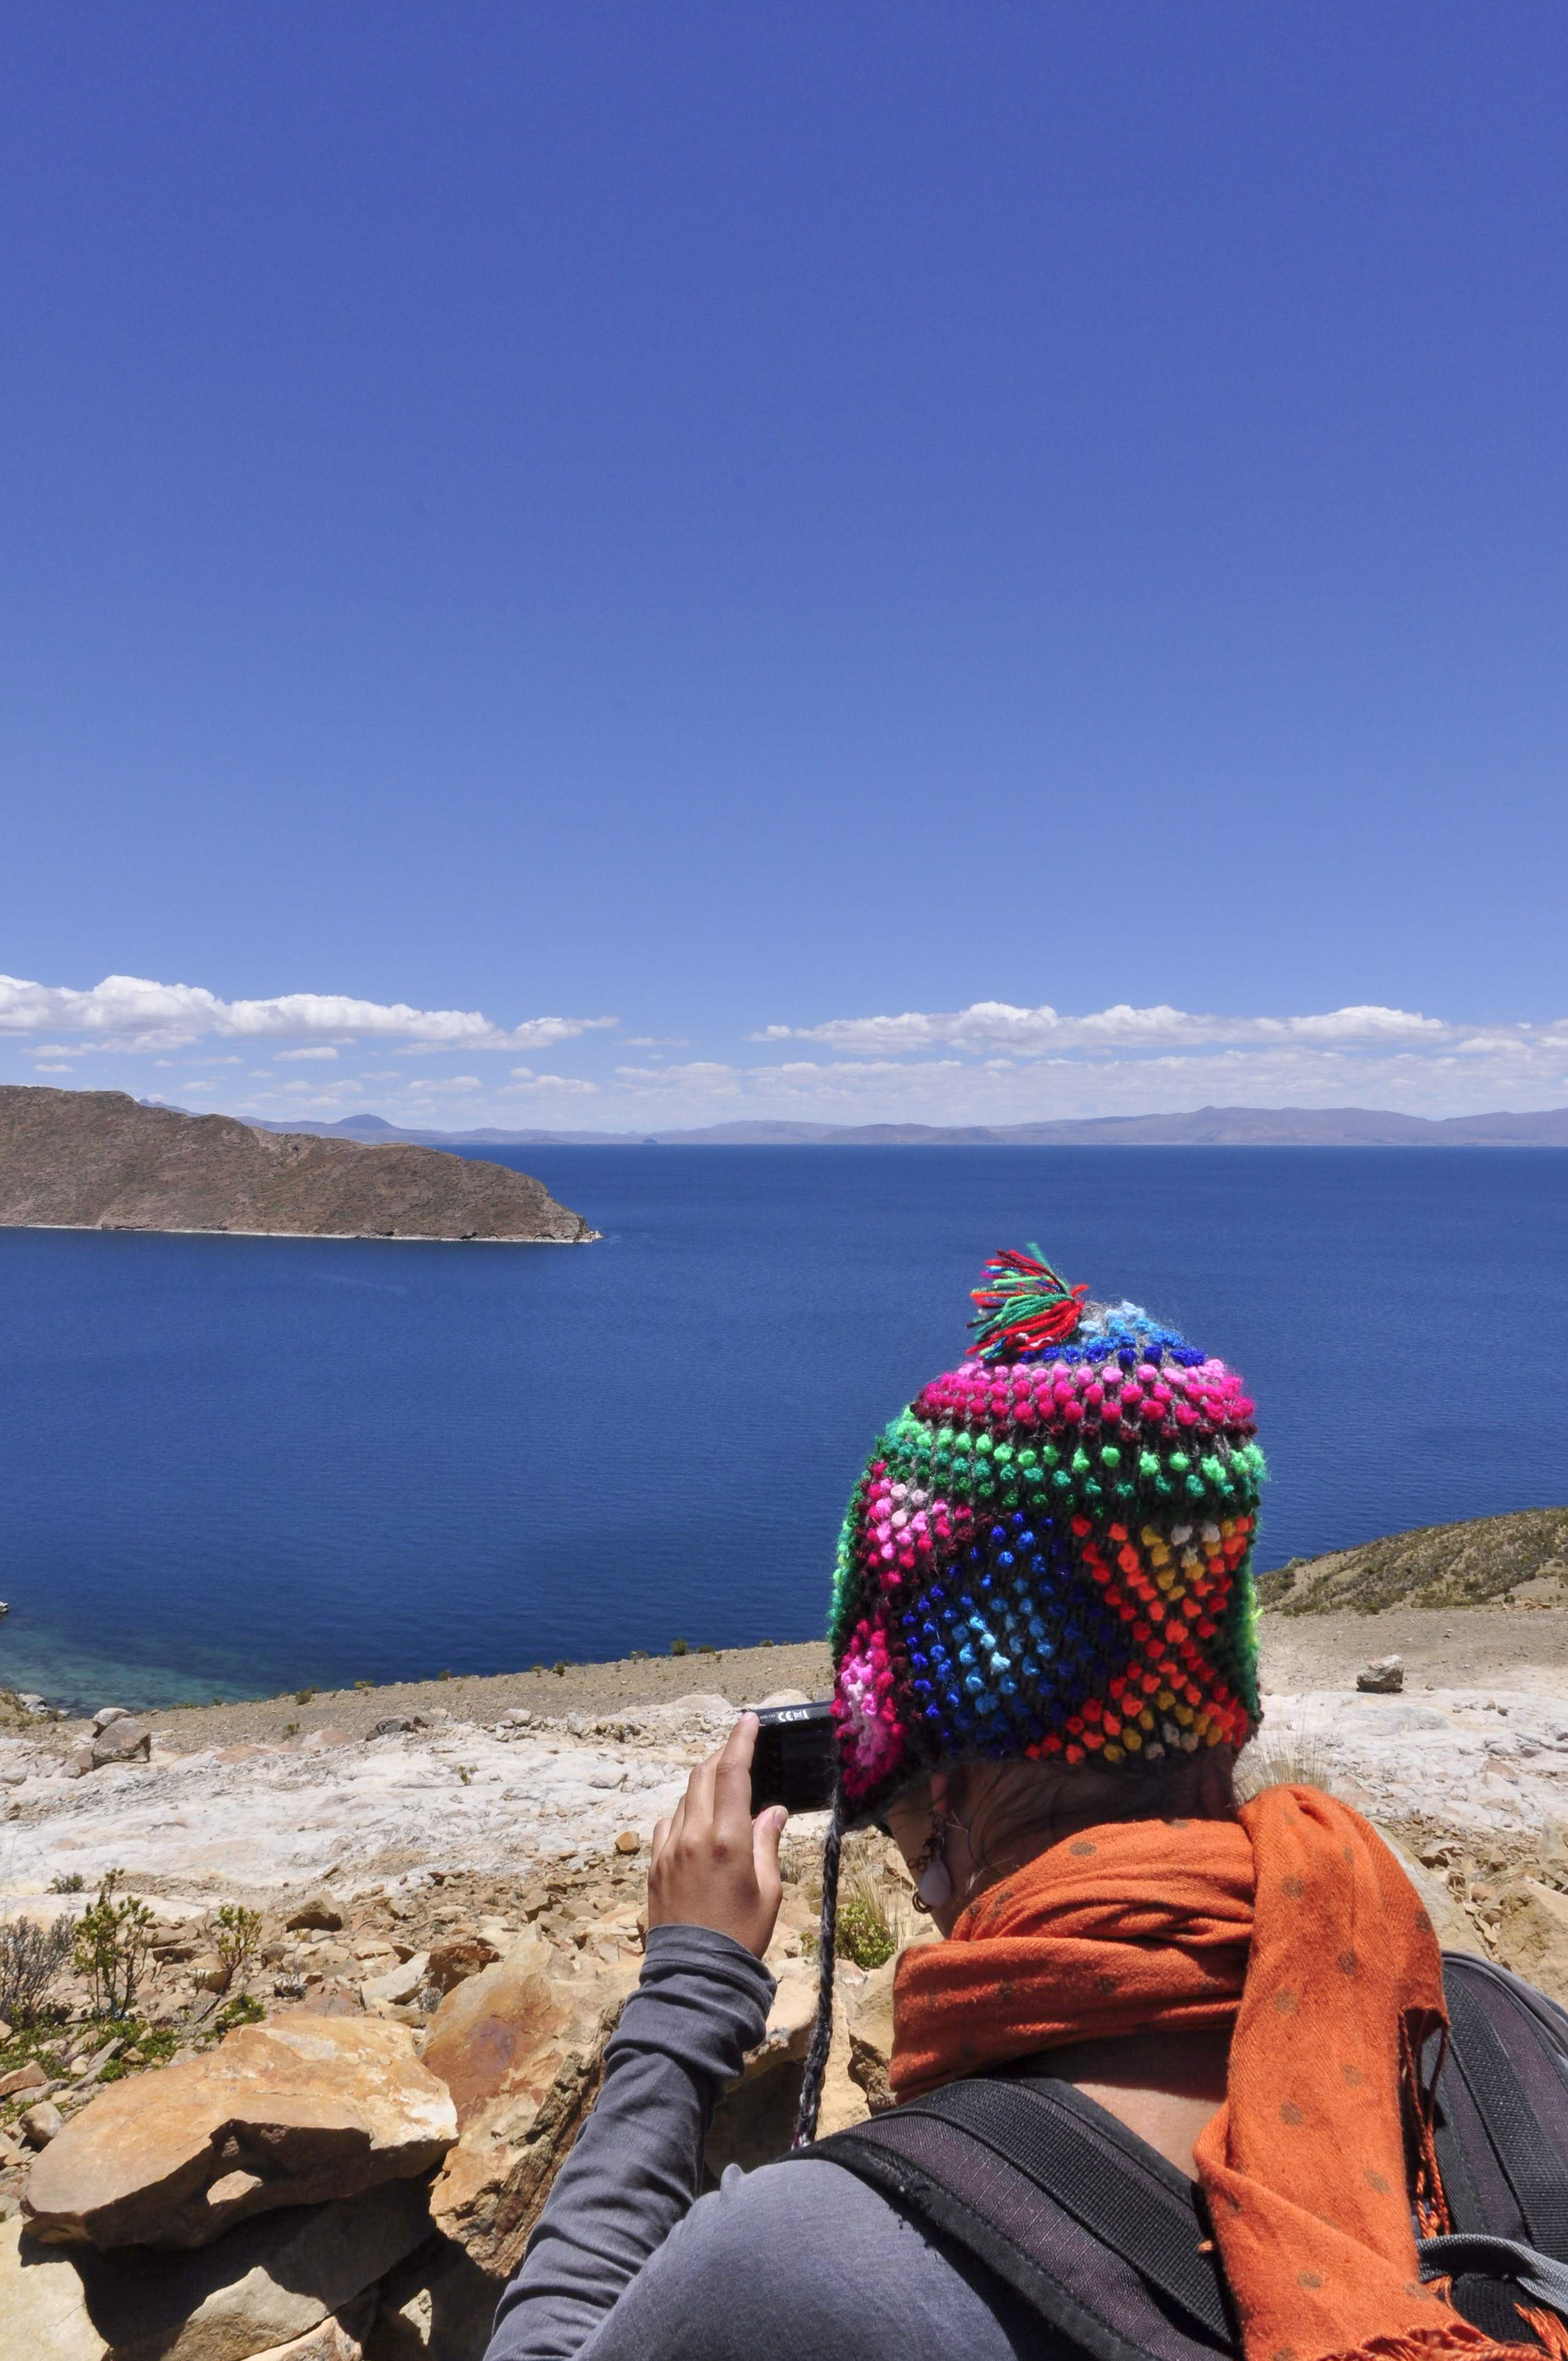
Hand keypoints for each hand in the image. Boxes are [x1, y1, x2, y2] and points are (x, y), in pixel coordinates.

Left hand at [648, 1713, 787, 1958]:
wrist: (696, 1975)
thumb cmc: (742, 1935)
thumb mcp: (769, 1890)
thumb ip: (767, 1843)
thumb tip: (772, 1812)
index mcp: (728, 1840)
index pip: (733, 1773)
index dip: (741, 1740)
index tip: (748, 1721)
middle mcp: (693, 1836)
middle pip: (703, 1775)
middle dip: (721, 1755)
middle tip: (738, 1751)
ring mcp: (668, 1850)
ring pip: (684, 1798)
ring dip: (704, 1785)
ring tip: (723, 1792)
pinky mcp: (654, 1866)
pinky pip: (667, 1824)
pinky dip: (684, 1814)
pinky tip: (696, 1825)